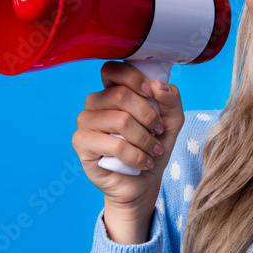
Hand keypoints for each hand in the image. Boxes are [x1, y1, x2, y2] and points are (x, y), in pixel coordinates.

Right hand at [72, 61, 185, 216]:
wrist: (143, 182)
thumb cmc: (153, 147)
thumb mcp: (171, 121)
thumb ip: (170, 99)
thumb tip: (157, 85)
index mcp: (113, 91)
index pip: (113, 70)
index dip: (134, 78)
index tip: (152, 93)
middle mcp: (95, 102)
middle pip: (121, 95)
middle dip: (148, 115)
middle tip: (158, 131)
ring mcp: (85, 122)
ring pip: (119, 120)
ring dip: (144, 139)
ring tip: (154, 150)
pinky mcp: (81, 143)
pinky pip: (114, 144)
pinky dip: (136, 155)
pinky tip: (143, 162)